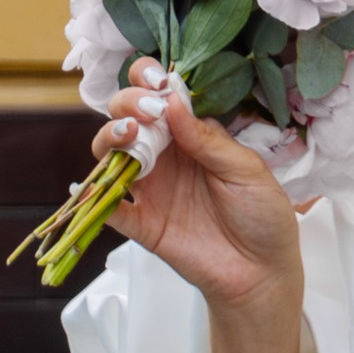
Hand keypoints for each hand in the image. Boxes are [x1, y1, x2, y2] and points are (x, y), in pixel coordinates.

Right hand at [98, 72, 301, 318]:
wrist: (262, 272)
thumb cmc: (262, 215)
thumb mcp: (246, 169)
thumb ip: (208, 139)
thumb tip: (173, 102)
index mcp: (192, 136)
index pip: (160, 98)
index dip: (148, 82)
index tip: (154, 80)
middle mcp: (165, 156)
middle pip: (128, 118)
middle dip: (127, 104)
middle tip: (144, 111)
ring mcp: (150, 189)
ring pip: (111, 155)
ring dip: (110, 138)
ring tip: (128, 134)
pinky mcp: (142, 224)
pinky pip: (109, 209)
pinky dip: (93, 198)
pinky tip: (92, 188)